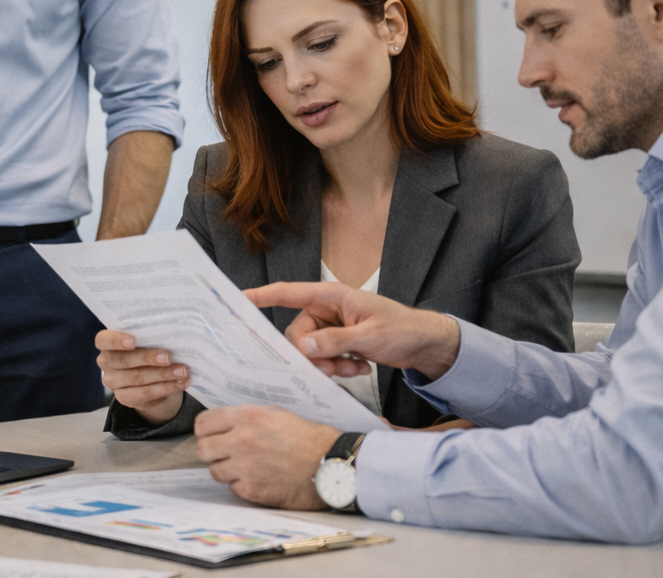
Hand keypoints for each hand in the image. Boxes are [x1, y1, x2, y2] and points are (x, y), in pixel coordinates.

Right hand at [95, 330, 189, 423]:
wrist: (148, 375)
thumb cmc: (146, 348)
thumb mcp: (145, 340)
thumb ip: (149, 337)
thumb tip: (170, 333)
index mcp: (106, 344)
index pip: (103, 340)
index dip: (116, 340)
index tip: (134, 341)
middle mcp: (105, 363)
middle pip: (123, 360)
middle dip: (148, 358)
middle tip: (169, 357)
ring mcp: (113, 382)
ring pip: (137, 378)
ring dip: (163, 375)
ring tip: (182, 372)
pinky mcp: (124, 398)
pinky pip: (145, 394)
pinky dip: (165, 388)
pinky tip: (179, 383)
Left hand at [194, 405, 337, 509]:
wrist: (329, 464)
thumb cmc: (307, 438)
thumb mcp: (275, 414)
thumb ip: (245, 417)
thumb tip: (223, 423)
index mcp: (247, 418)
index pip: (203, 423)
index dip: (206, 430)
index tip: (211, 434)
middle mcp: (241, 441)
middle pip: (203, 449)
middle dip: (213, 451)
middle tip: (226, 452)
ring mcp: (245, 468)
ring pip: (214, 471)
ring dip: (227, 469)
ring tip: (246, 465)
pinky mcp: (252, 490)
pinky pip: (232, 488)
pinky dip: (242, 484)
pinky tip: (259, 478)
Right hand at [245, 282, 462, 380]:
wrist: (425, 344)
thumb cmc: (403, 329)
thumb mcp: (369, 337)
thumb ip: (335, 342)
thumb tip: (302, 347)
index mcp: (331, 296)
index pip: (289, 293)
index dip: (262, 296)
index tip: (238, 300)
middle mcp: (326, 310)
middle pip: (297, 334)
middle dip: (313, 356)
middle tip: (336, 369)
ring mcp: (331, 328)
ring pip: (310, 351)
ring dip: (329, 365)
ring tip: (355, 370)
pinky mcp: (337, 343)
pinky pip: (323, 358)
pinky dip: (338, 368)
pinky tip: (360, 370)